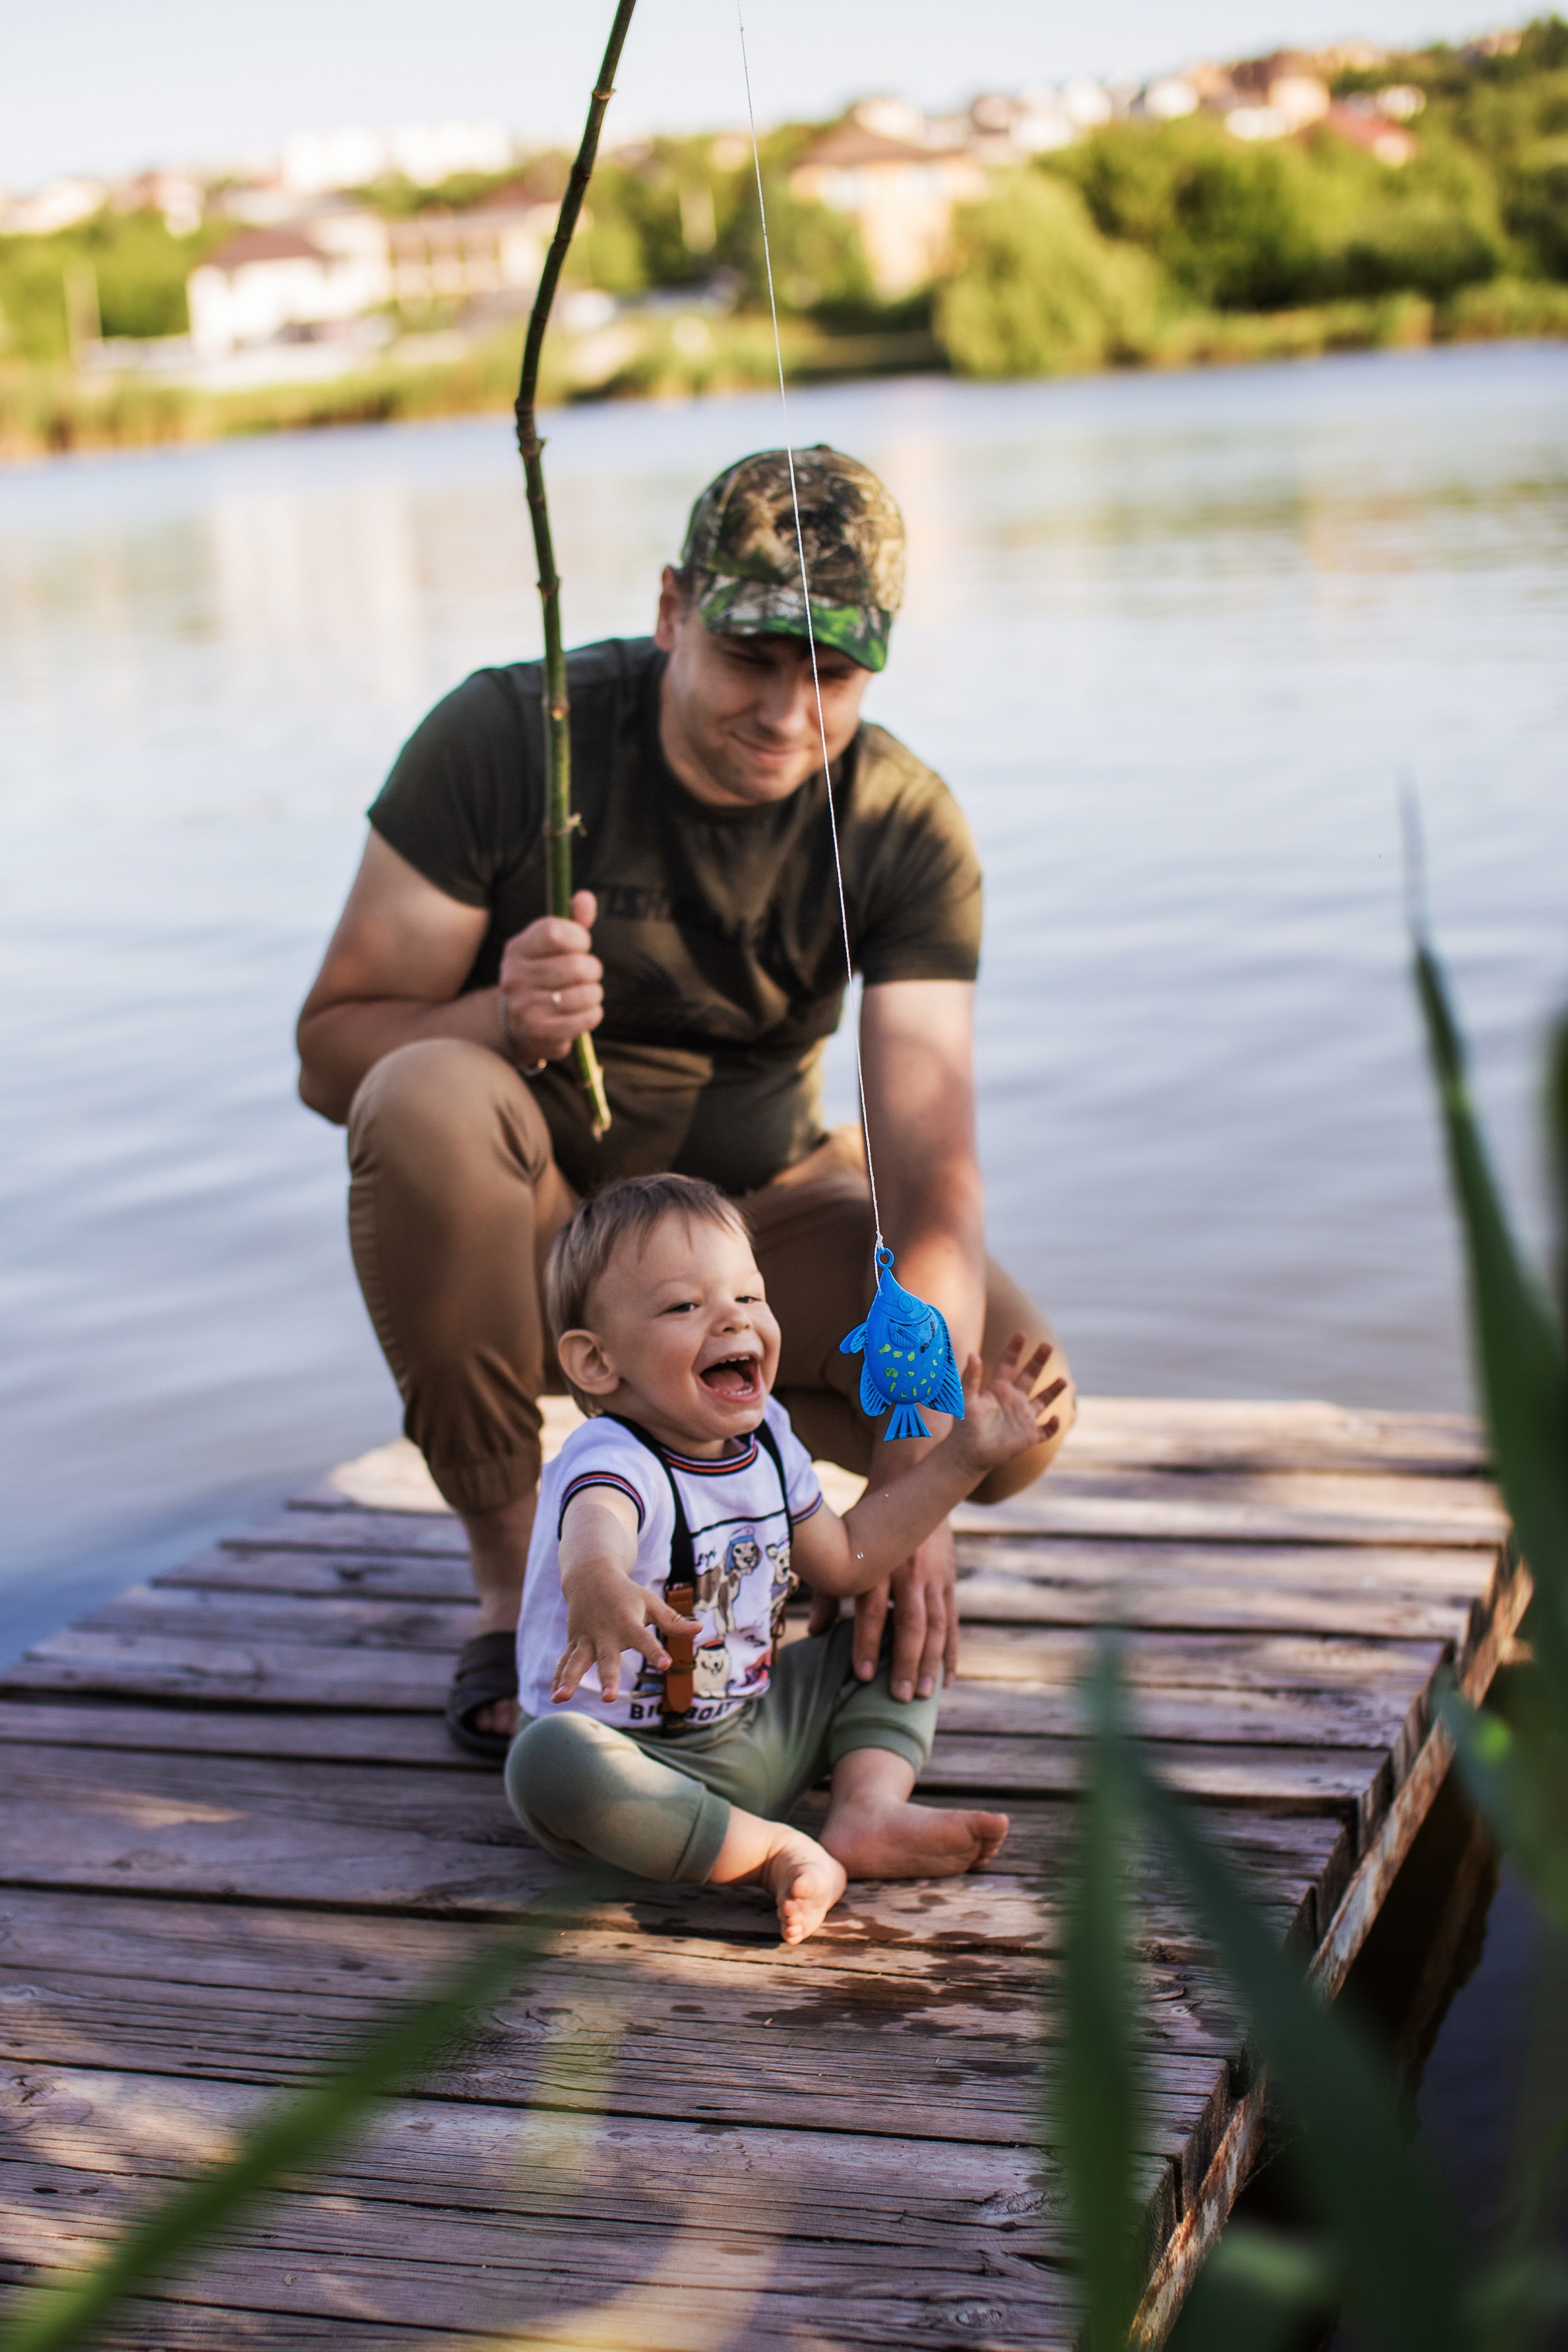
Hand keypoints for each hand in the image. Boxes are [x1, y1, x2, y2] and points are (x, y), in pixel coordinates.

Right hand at [498, 889, 603, 1066]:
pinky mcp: (540, 1032)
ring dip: (594, 994)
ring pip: (585, 993)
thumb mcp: (552, 948)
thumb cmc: (544, 977)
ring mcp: (525, 1006)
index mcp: (517, 949)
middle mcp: (514, 977)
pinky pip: (586, 1018)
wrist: (519, 1025)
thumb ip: (572, 921)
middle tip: (588, 974)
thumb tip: (586, 898)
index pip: (554, 932)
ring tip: (585, 995)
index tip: (582, 945)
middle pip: (576, 965)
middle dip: (592, 969)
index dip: (579, 938)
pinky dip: (593, 1014)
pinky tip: (584, 1013)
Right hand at [553, 1560, 696, 1705]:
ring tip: (561, 1698)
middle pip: (607, 1658)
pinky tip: (556, 1697)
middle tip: (609, 1698)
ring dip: (569, 1680)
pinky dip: (558, 1677)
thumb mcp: (651, 1603)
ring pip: (576, 1662)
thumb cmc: (626, 1594)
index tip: (666, 1664)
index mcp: (628, 1623)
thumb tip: (699, 1629)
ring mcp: (586, 1639)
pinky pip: (564, 1662)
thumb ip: (672, 1621)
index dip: (655, 1652)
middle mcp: (605, 1633)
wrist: (590, 1577)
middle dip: (607, 1677)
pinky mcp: (574, 1643)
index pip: (645, 1640)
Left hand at [809, 1520, 957, 1701]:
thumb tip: (813, 1633)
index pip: (872, 1610)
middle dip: (908, 1663)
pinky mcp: (948, 1579)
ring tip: (927, 1695)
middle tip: (902, 1697)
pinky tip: (947, 1678)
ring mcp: (933, 1576)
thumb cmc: (867, 1524)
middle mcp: (907, 1571)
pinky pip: (953, 1621)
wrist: (910, 1482)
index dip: (867, 1643)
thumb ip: (829, 1592)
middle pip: (911, 1624)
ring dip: (932, 1663)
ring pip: (938, 1625)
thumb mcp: (844, 1549)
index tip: (864, 1675)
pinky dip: (951, 1651)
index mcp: (878, 1564)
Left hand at [955, 1333, 1065, 1474]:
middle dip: (1038, 1361)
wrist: (968, 1454)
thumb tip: (973, 1354)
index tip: (1021, 1333)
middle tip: (1047, 1345)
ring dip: (1053, 1391)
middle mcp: (1014, 1400)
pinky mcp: (1029, 1435)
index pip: (1008, 1364)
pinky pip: (1046, 1429)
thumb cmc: (964, 1427)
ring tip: (1063, 1380)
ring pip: (1043, 1401)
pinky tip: (1054, 1418)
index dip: (1014, 1349)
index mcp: (998, 1389)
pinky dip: (1052, 1425)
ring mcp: (1023, 1417)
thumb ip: (970, 1379)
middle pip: (1029, 1376)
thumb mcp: (966, 1400)